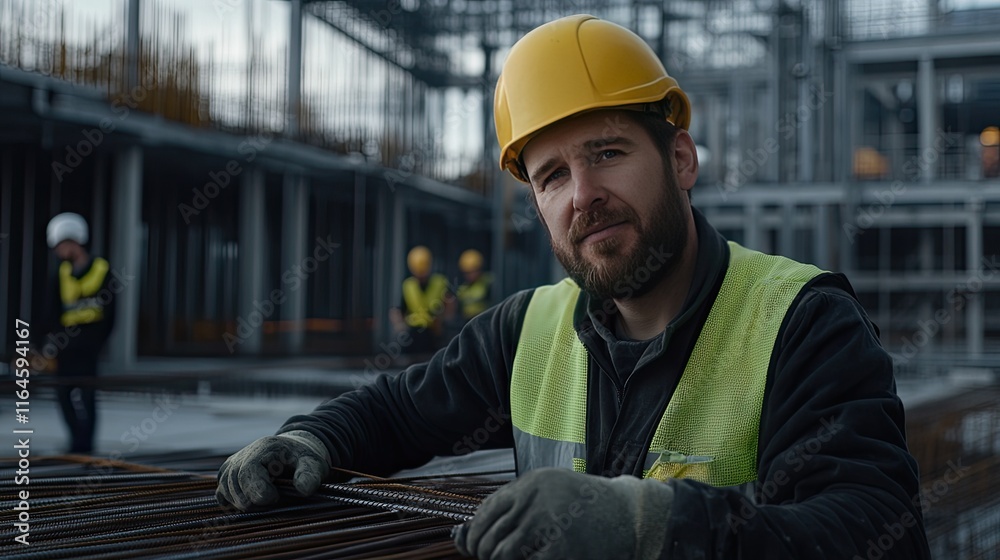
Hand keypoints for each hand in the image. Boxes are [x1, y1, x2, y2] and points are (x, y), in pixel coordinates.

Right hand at [216, 430, 330, 510]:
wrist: (293, 452)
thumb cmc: (303, 459)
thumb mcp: (313, 464)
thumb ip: (310, 475)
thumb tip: (304, 489)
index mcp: (264, 448)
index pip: (248, 472)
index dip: (259, 491)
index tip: (276, 498)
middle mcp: (244, 454)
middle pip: (234, 482)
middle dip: (252, 499)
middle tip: (272, 501)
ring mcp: (234, 463)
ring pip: (225, 488)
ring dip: (243, 502)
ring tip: (263, 501)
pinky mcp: (229, 474)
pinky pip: (221, 491)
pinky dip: (231, 501)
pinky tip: (248, 502)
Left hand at [453, 467, 674, 559]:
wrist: (628, 517)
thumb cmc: (585, 506)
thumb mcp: (548, 493)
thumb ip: (513, 508)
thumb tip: (462, 535)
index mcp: (531, 483)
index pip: (486, 511)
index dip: (474, 533)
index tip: (474, 546)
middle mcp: (536, 500)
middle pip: (489, 535)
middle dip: (486, 553)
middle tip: (497, 557)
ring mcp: (547, 525)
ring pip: (500, 554)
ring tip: (518, 557)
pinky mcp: (559, 551)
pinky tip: (537, 558)